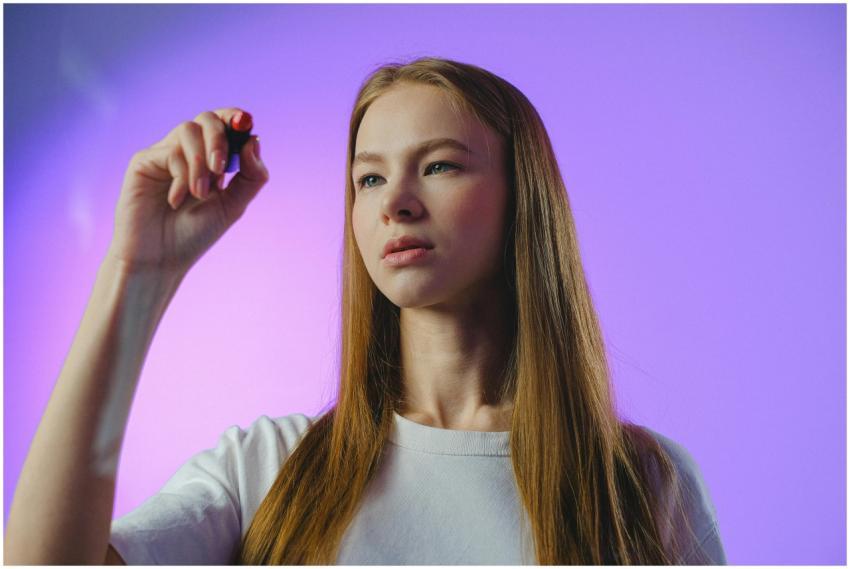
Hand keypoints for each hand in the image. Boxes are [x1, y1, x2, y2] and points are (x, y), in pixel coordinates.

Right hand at [105, 108, 268, 276]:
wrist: (159, 260)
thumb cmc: (194, 235)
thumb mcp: (233, 206)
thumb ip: (250, 177)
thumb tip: (255, 139)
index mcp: (210, 159)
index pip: (224, 124)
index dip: (236, 118)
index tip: (246, 123)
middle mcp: (187, 151)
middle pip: (207, 119)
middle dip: (220, 139)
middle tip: (221, 169)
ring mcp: (164, 154)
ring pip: (188, 129)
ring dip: (200, 162)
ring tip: (200, 194)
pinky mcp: (144, 162)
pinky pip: (170, 152)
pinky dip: (181, 176)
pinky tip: (176, 201)